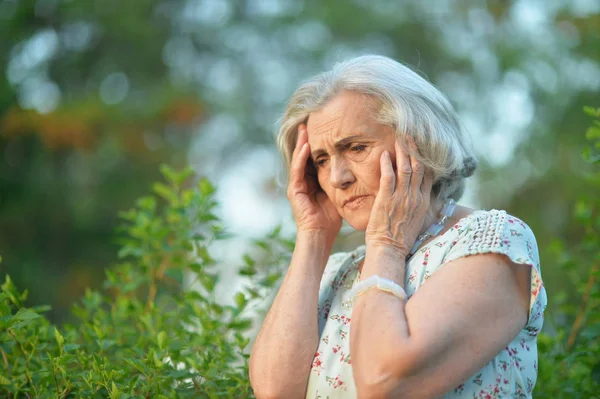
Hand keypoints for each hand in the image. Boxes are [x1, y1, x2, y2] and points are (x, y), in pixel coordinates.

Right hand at [287, 124, 341, 243]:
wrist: (320, 235)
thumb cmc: (331, 218)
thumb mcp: (339, 194)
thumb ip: (343, 181)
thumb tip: (359, 168)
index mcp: (312, 181)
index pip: (313, 158)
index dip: (317, 143)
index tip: (322, 128)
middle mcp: (302, 181)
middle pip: (303, 155)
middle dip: (305, 139)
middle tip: (309, 121)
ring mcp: (296, 185)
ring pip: (298, 159)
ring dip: (301, 144)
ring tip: (305, 129)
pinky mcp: (294, 191)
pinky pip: (297, 170)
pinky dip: (301, 158)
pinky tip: (307, 146)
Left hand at [365, 136, 432, 257]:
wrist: (389, 250)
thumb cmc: (399, 239)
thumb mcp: (414, 221)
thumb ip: (415, 207)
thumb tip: (416, 199)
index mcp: (423, 203)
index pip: (428, 176)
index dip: (425, 159)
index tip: (421, 147)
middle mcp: (415, 197)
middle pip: (419, 167)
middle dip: (414, 150)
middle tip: (410, 135)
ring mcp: (402, 198)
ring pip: (406, 168)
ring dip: (403, 152)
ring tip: (399, 139)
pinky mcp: (387, 199)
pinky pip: (388, 177)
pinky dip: (387, 164)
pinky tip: (385, 154)